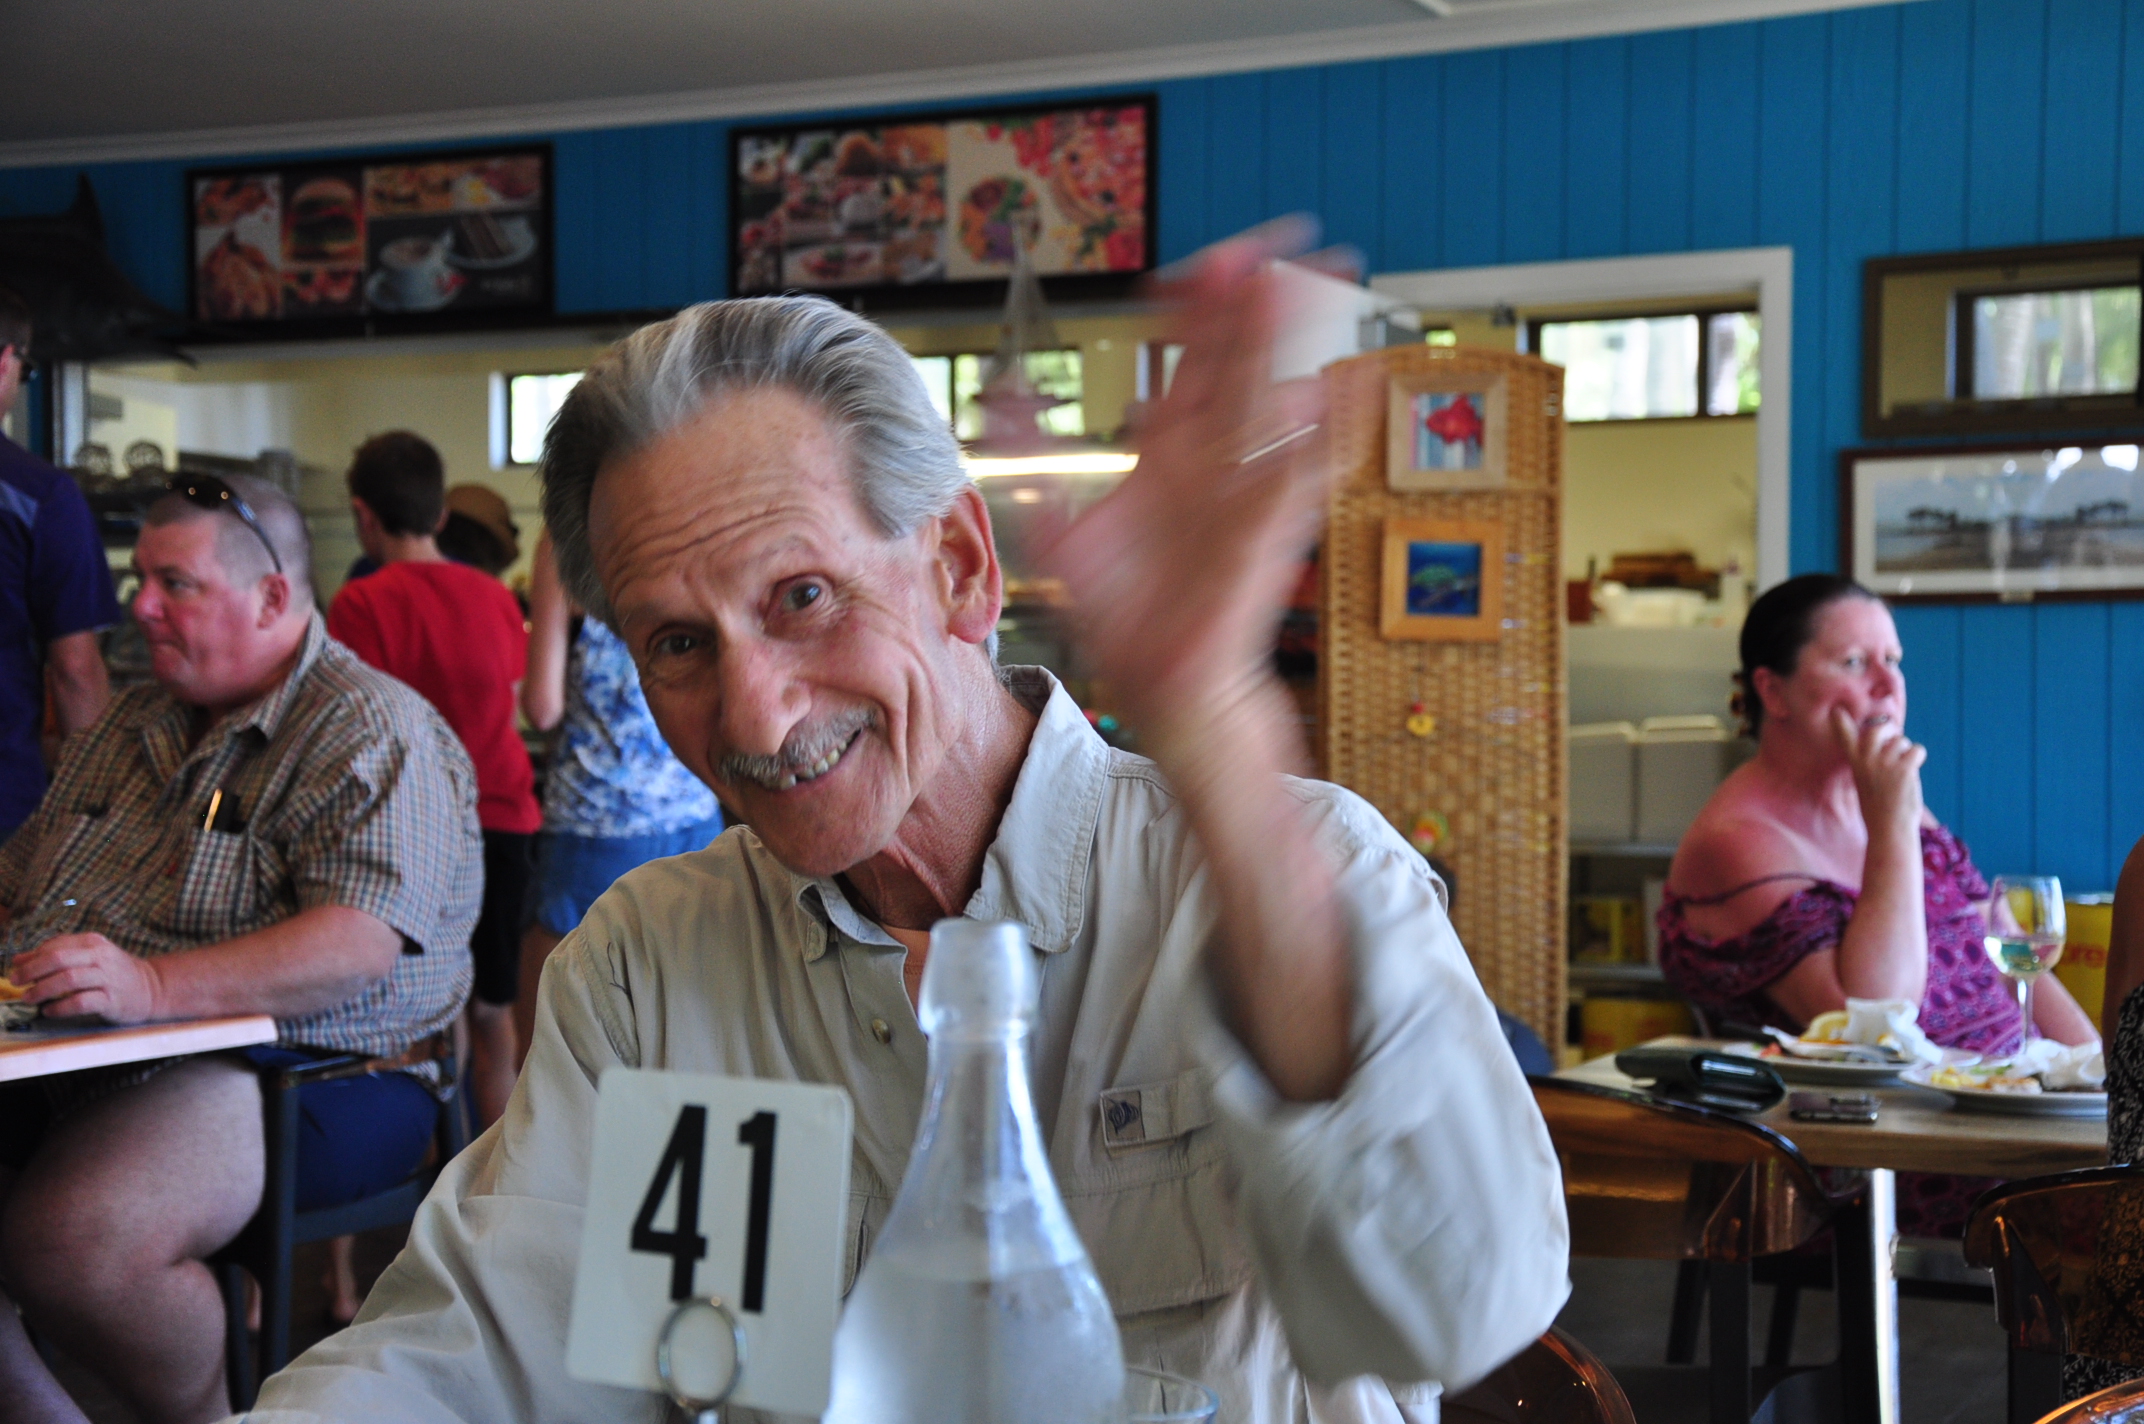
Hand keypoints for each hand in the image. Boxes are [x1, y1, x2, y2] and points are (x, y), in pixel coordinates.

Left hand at [11, 934, 163, 1022]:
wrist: (152, 988)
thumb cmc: (115, 973)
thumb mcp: (89, 957)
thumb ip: (57, 954)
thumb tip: (19, 959)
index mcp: (93, 942)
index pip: (55, 945)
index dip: (31, 957)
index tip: (16, 968)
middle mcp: (101, 957)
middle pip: (59, 959)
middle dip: (32, 971)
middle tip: (15, 982)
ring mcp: (108, 978)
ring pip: (68, 979)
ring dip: (43, 989)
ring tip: (28, 998)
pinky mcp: (112, 1000)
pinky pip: (80, 1002)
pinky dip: (60, 1007)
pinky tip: (49, 1010)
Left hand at [1039, 223, 1330, 768]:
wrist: (1162, 683)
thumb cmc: (1124, 614)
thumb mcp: (1061, 530)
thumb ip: (1033, 460)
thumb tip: (996, 396)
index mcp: (1169, 451)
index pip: (1187, 359)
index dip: (1198, 309)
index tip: (1209, 260)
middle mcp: (1215, 460)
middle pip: (1239, 360)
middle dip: (1258, 302)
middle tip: (1284, 241)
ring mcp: (1249, 487)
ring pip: (1276, 392)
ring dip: (1299, 338)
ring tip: (1324, 280)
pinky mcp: (1271, 528)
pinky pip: (1308, 467)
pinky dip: (1332, 426)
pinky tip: (1350, 379)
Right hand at [1830, 708, 1924, 839]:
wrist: (1888, 828)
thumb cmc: (1878, 808)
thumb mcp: (1865, 781)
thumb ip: (1871, 761)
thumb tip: (1891, 740)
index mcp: (1855, 763)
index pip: (1845, 736)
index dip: (1841, 721)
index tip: (1837, 710)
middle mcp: (1867, 759)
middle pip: (1879, 728)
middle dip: (1890, 729)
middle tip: (1894, 738)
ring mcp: (1885, 763)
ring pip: (1902, 741)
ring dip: (1906, 751)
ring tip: (1902, 769)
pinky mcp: (1904, 768)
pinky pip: (1917, 750)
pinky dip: (1918, 757)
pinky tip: (1912, 771)